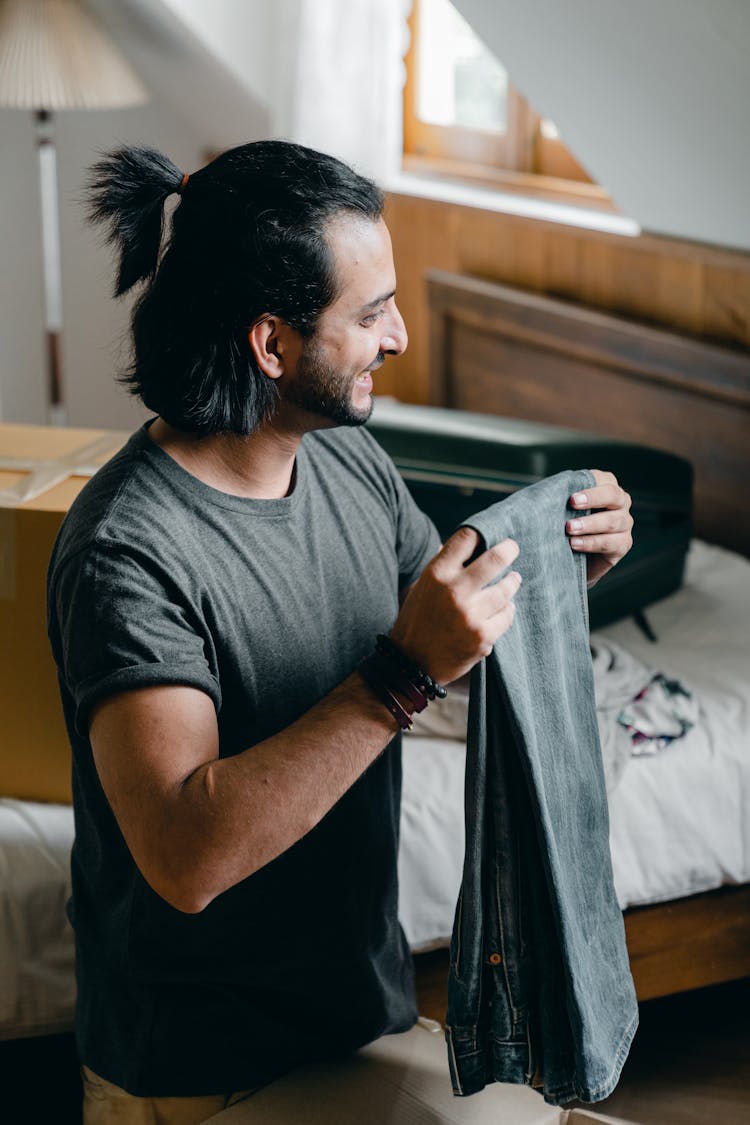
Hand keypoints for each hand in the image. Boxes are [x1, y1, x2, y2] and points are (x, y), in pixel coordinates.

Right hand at [391, 528, 520, 684]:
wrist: (412, 664)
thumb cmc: (417, 621)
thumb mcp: (422, 587)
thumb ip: (442, 566)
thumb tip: (461, 543)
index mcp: (436, 574)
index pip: (466, 538)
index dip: (480, 533)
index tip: (489, 536)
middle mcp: (454, 591)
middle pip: (495, 558)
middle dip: (509, 549)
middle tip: (513, 548)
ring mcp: (470, 615)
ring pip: (506, 589)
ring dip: (512, 583)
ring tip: (514, 580)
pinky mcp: (482, 636)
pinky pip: (507, 615)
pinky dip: (507, 611)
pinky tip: (505, 609)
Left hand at [567, 470, 633, 587]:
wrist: (571, 558)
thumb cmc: (565, 526)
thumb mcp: (562, 509)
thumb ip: (561, 496)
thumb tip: (546, 490)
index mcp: (606, 488)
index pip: (604, 480)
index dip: (589, 488)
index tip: (571, 499)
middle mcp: (620, 504)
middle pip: (613, 496)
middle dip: (593, 499)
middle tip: (572, 505)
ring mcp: (624, 524)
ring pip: (613, 521)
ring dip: (590, 524)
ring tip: (569, 529)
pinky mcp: (623, 544)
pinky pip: (611, 542)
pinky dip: (592, 543)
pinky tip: (575, 544)